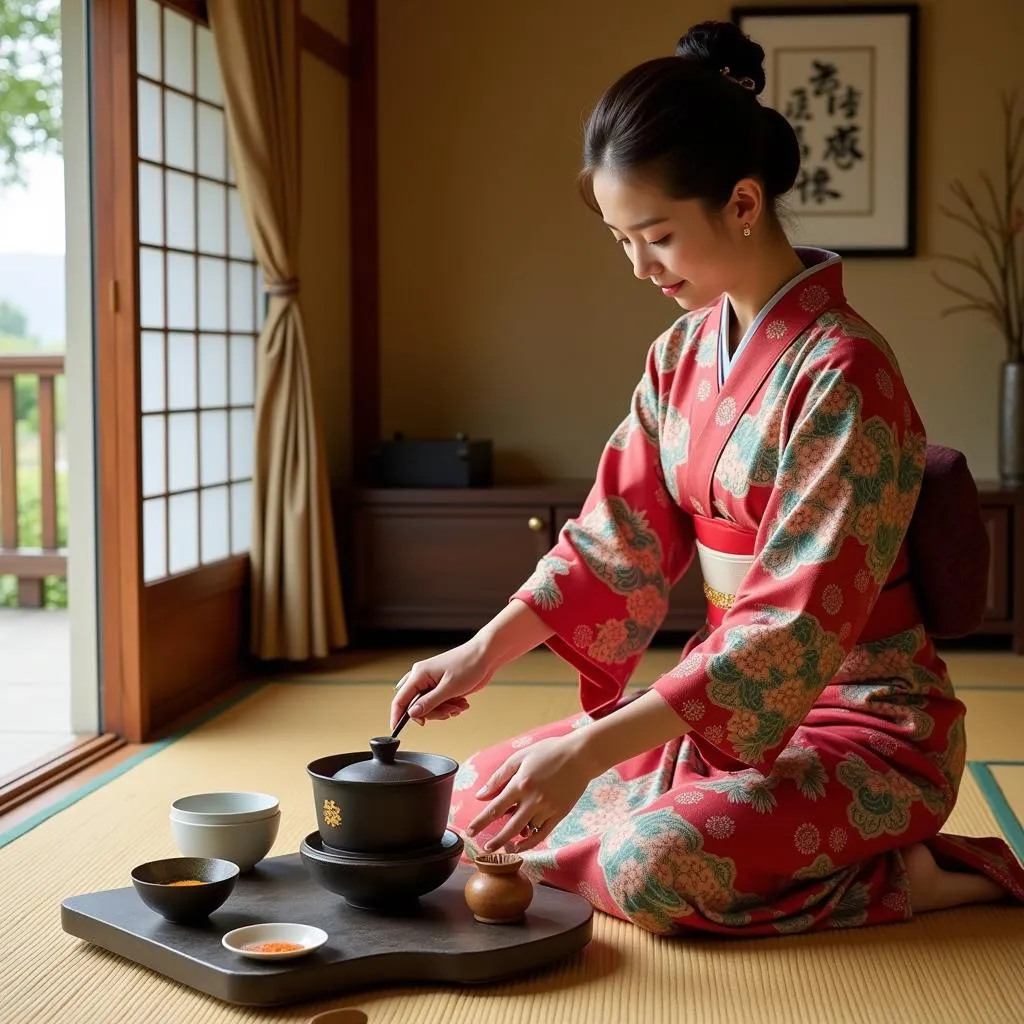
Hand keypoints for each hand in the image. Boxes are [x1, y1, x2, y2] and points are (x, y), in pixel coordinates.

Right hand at [389, 639, 494, 730]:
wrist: (485, 656)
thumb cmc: (468, 664)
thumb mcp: (449, 688)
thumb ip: (429, 702)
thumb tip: (412, 714)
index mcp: (419, 674)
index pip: (400, 699)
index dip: (397, 716)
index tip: (397, 730)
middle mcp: (422, 678)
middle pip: (416, 706)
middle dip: (433, 713)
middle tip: (448, 711)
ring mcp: (432, 682)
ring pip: (429, 707)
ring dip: (444, 710)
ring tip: (458, 705)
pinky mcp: (442, 686)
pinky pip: (439, 703)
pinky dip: (449, 706)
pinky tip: (461, 702)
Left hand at [465, 734, 599, 852]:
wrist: (580, 755)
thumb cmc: (549, 751)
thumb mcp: (520, 757)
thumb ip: (499, 777)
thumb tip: (481, 796)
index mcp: (520, 784)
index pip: (495, 809)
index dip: (481, 822)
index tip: (469, 831)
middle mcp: (533, 800)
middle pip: (509, 827)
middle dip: (495, 840)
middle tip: (485, 848)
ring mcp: (547, 809)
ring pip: (526, 831)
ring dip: (512, 840)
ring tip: (503, 846)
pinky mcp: (559, 814)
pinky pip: (542, 834)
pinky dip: (530, 843)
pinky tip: (521, 846)